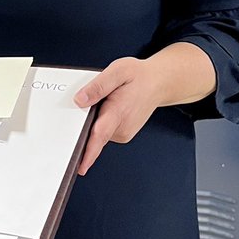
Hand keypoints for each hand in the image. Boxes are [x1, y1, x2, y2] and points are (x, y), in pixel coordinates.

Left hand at [73, 57, 161, 174]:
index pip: (100, 135)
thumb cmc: (139, 77)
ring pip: (97, 132)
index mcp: (119, 112)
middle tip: (97, 99)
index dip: (89, 153)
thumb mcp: (118, 71)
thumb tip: (79, 100)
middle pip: (94, 134)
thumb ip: (98, 86)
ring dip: (94, 120)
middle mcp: (122, 127)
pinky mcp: (122, 134)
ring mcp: (123, 133)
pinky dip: (100, 122)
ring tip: (108, 100)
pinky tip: (109, 108)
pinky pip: (103, 131)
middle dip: (83, 124)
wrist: (158, 83)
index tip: (81, 166)